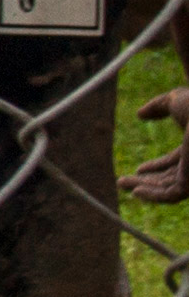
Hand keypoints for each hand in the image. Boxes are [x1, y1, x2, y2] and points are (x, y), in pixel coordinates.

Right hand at [128, 86, 188, 206]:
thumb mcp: (176, 101)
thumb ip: (158, 106)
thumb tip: (141, 114)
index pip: (175, 163)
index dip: (156, 167)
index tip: (139, 169)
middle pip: (170, 178)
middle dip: (147, 181)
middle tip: (124, 181)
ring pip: (168, 188)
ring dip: (144, 188)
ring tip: (121, 184)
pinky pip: (171, 195)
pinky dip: (152, 195)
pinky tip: (135, 191)